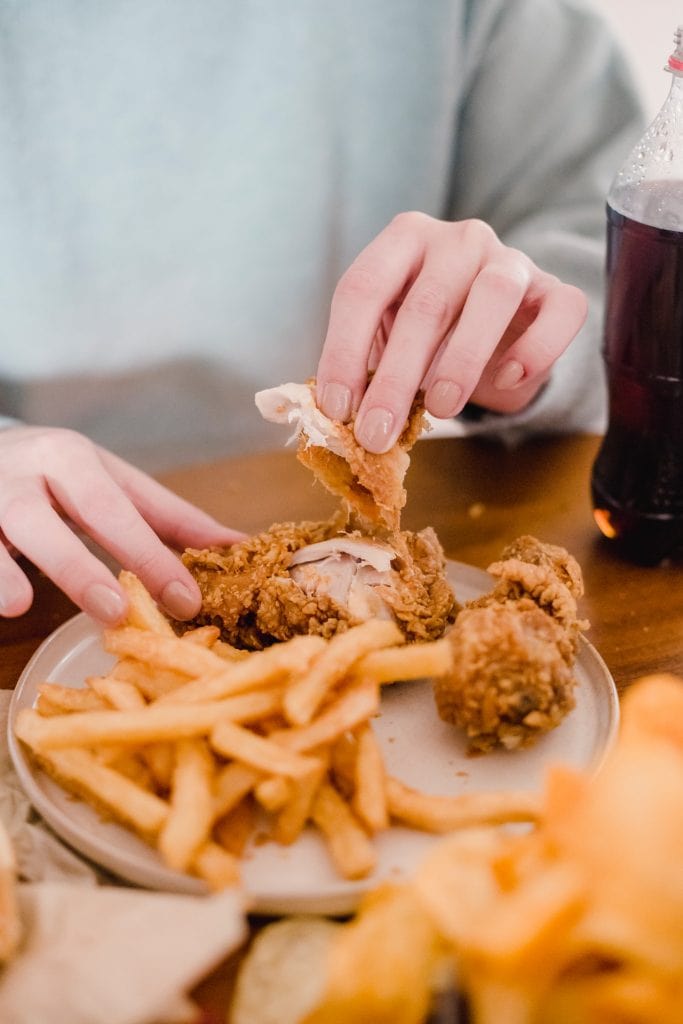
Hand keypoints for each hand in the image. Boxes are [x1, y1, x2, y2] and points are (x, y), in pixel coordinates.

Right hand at [0, 427, 243, 623]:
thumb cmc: (56, 474)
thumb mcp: (110, 483)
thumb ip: (168, 518)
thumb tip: (239, 545)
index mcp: (70, 458)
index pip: (115, 510)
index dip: (150, 556)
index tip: (186, 600)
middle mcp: (21, 473)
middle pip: (45, 520)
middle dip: (78, 567)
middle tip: (116, 613)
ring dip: (3, 570)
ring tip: (18, 605)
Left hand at [316, 213, 586, 451]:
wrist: (498, 331)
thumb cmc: (431, 335)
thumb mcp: (388, 341)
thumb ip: (365, 367)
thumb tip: (339, 416)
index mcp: (403, 240)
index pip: (363, 289)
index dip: (343, 351)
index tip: (337, 409)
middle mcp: (458, 239)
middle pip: (425, 303)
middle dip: (395, 377)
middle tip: (377, 433)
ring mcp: (511, 260)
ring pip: (493, 296)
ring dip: (462, 359)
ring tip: (441, 409)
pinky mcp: (556, 291)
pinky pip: (559, 312)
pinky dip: (535, 349)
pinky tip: (507, 379)